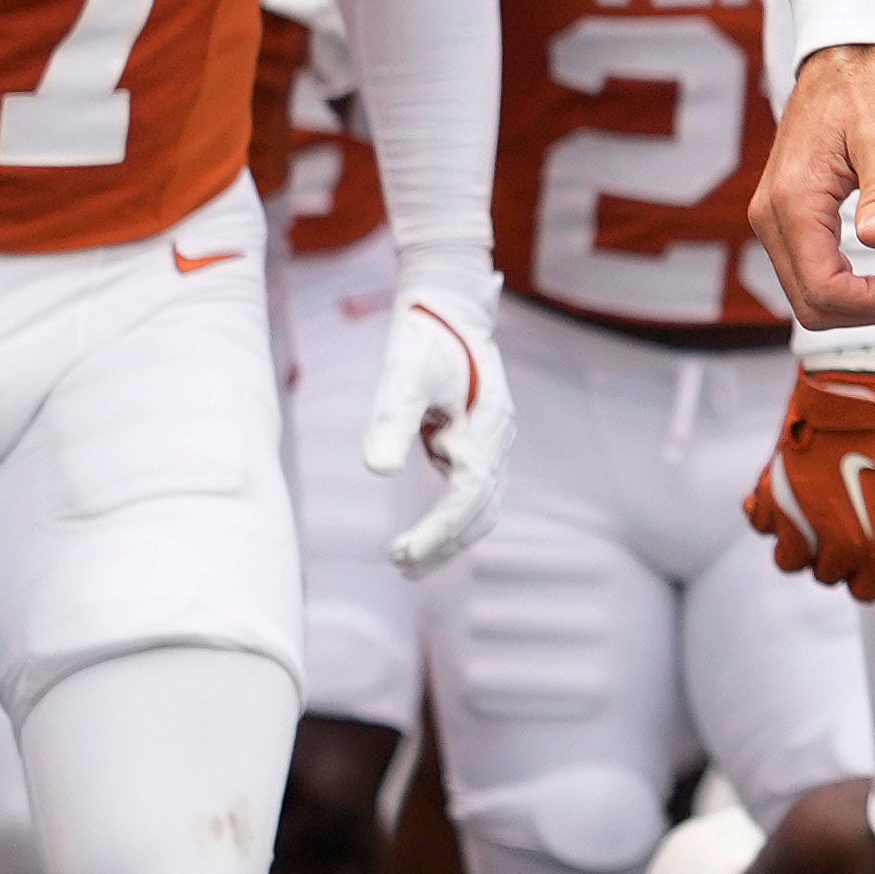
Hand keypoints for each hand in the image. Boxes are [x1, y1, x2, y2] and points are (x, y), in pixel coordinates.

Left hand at [359, 271, 515, 572]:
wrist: (448, 307)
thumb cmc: (424, 338)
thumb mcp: (402, 373)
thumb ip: (391, 419)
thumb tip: (376, 471)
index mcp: (488, 426)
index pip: (468, 494)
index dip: (439, 529)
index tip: (404, 553)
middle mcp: (498, 440)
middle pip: (480, 509)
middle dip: (442, 543)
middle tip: (399, 566)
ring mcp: (493, 444)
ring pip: (482, 507)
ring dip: (449, 539)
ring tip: (407, 563)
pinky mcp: (479, 445)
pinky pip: (474, 495)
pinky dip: (454, 521)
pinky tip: (426, 535)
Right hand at [745, 319, 874, 600]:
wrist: (862, 387)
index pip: (866, 591)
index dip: (867, 574)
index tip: (867, 554)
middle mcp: (837, 543)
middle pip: (826, 575)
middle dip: (834, 554)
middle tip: (843, 519)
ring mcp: (801, 519)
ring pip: (788, 559)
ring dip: (799, 541)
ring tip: (811, 512)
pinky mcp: (772, 491)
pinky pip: (759, 523)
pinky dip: (767, 513)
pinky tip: (785, 494)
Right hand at [757, 45, 874, 326]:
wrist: (845, 59)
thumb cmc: (866, 91)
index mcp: (793, 201)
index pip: (822, 288)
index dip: (871, 300)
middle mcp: (771, 216)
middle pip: (809, 304)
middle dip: (864, 308)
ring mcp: (774, 218)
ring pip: (806, 294)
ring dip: (855, 300)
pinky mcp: (786, 217)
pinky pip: (808, 272)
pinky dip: (843, 283)